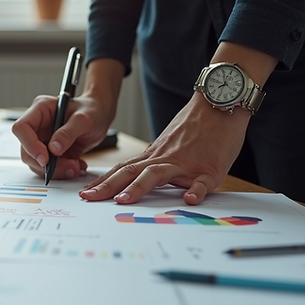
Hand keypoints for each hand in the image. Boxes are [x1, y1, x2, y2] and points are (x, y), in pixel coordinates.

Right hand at [12, 92, 115, 179]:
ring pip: (36, 162)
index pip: (22, 128)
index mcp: (40, 110)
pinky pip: (48, 167)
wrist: (100, 116)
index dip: (29, 145)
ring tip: (76, 167)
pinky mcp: (49, 152)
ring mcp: (42, 140)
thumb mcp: (84, 119)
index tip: (45, 159)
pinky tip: (77, 165)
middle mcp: (37, 126)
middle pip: (27, 150)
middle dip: (46, 164)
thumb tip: (54, 149)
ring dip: (56, 170)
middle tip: (69, 167)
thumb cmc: (91, 110)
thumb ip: (68, 132)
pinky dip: (62, 171)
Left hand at [80, 93, 249, 204]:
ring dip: (139, 187)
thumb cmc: (195, 127)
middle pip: (130, 172)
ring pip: (158, 174)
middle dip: (108, 187)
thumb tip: (135, 181)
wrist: (219, 103)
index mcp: (153, 155)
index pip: (122, 169)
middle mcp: (164, 158)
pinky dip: (196, 190)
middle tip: (88, 198)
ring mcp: (186, 163)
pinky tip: (190, 199)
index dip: (102, 181)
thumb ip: (153, 163)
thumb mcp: (167, 144)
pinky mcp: (211, 167)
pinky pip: (203, 181)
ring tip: (124, 200)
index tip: (85, 193)